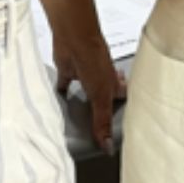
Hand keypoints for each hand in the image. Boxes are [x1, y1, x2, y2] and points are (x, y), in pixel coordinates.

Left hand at [53, 26, 124, 152]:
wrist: (73, 37)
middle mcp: (101, 80)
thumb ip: (102, 122)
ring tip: (83, 117)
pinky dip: (62, 90)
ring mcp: (84, 75)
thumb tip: (107, 146)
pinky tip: (60, 98)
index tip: (123, 126)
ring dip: (85, 101)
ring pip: (87, 92)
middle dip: (104, 108)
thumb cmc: (93, 60)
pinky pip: (65, 83)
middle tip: (103, 124)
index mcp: (113, 85)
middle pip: (105, 97)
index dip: (123, 112)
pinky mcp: (67, 71)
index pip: (122, 101)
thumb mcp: (100, 97)